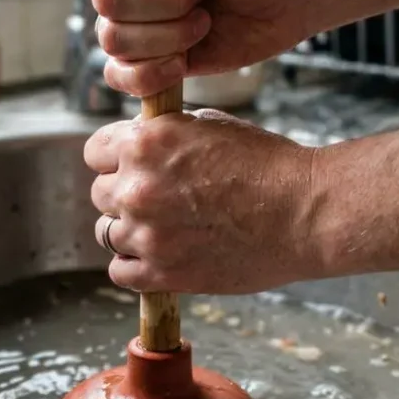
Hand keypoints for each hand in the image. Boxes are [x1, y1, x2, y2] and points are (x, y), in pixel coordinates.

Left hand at [85, 110, 319, 293]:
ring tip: (165, 229)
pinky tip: (160, 257)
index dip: (115, 159)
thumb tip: (138, 145)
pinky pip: (120, 272)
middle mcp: (137, 187)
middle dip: (124, 195)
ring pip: (108, 234)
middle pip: (100, 194)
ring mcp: (146, 233)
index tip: (130, 167)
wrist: (304, 213)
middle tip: (159, 201)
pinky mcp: (161, 273)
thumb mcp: (209, 125)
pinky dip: (135, 266)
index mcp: (146, 143)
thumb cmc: (267, 165)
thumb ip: (164, 134)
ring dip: (131, 231)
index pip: (95, 152)